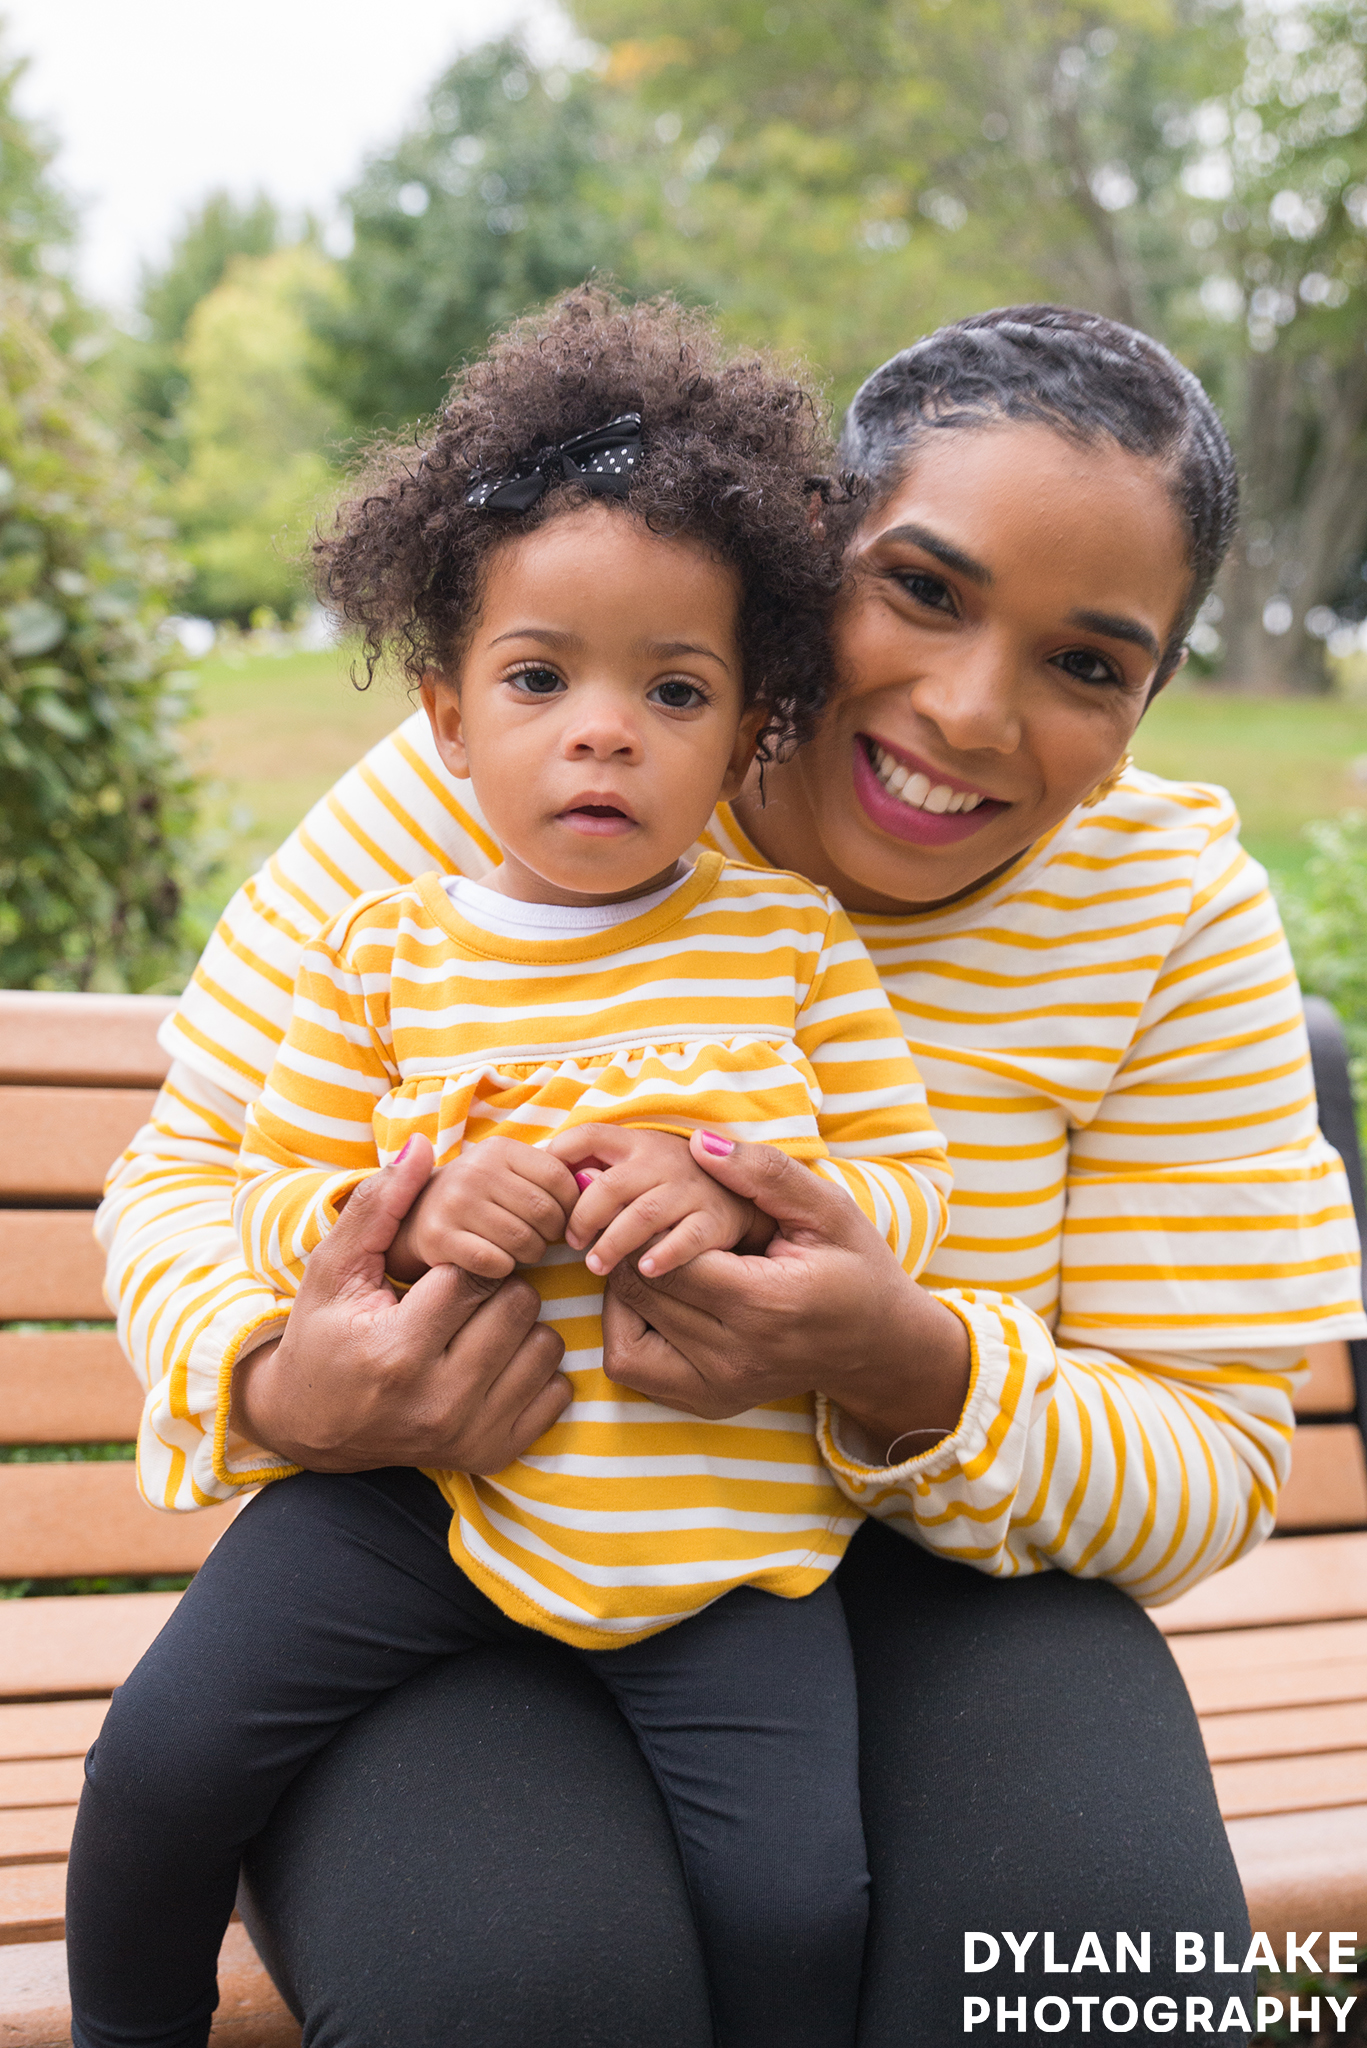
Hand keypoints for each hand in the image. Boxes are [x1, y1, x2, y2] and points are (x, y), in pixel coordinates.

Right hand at [232, 1136, 569, 1475]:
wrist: (314, 1427)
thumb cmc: (324, 1336)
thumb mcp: (335, 1269)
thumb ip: (379, 1206)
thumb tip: (422, 1147)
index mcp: (398, 1350)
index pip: (476, 1272)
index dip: (468, 1256)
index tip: (449, 1266)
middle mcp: (439, 1401)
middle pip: (519, 1305)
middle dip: (499, 1286)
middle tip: (466, 1294)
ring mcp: (470, 1434)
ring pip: (545, 1344)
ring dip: (521, 1324)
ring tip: (480, 1324)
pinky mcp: (494, 1454)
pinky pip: (556, 1390)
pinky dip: (535, 1369)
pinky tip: (497, 1360)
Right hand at [387, 1136, 579, 1282]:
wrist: (415, 1215)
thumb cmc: (479, 1196)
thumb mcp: (507, 1172)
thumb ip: (546, 1174)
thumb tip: (595, 1184)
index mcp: (499, 1149)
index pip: (559, 1178)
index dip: (572, 1205)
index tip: (565, 1218)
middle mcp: (474, 1171)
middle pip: (545, 1212)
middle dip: (553, 1234)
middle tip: (543, 1240)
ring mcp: (454, 1204)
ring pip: (523, 1241)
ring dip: (531, 1254)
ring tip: (522, 1251)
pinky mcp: (439, 1238)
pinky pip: (496, 1263)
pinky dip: (505, 1269)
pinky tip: (498, 1263)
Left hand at [546, 1123, 762, 1277]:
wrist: (745, 1195)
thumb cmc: (674, 1183)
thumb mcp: (640, 1164)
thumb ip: (600, 1166)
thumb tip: (550, 1170)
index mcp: (639, 1143)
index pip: (590, 1136)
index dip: (561, 1155)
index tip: (546, 1189)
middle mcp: (663, 1162)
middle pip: (610, 1185)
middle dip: (583, 1216)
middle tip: (572, 1243)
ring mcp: (690, 1191)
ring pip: (642, 1215)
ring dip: (613, 1243)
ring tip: (596, 1266)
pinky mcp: (715, 1220)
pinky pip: (686, 1239)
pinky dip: (663, 1255)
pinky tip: (645, 1270)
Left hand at [602, 1131, 970, 1453]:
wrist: (880, 1347)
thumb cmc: (856, 1269)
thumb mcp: (828, 1209)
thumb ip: (764, 1174)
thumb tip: (699, 1143)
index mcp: (764, 1302)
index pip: (662, 1260)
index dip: (645, 1224)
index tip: (651, 1199)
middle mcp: (736, 1355)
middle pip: (639, 1294)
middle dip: (627, 1252)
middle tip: (640, 1222)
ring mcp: (719, 1387)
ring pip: (625, 1332)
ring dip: (624, 1291)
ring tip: (648, 1260)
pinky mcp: (708, 1402)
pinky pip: (633, 1367)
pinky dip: (628, 1329)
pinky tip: (655, 1300)